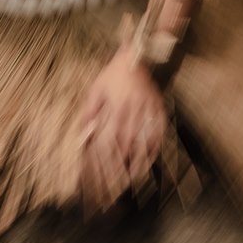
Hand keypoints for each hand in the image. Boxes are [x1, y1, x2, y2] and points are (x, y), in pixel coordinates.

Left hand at [77, 53, 167, 212]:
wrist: (135, 56)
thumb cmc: (111, 76)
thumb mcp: (94, 91)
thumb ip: (89, 113)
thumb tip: (82, 134)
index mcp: (114, 108)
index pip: (109, 141)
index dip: (107, 160)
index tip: (104, 176)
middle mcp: (131, 112)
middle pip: (126, 146)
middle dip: (122, 167)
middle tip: (118, 185)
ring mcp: (148, 112)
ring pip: (143, 142)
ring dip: (139, 163)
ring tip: (134, 179)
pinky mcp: (159, 110)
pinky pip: (159, 133)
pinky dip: (155, 148)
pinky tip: (151, 160)